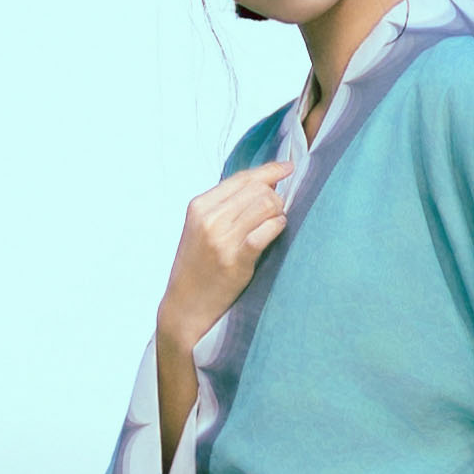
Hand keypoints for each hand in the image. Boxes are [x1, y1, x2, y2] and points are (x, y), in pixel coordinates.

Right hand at [159, 164, 290, 362]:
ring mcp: (222, 239)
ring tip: (274, 223)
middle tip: (277, 211)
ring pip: (266, 205)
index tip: (288, 167)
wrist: (185, 307)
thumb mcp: (200, 228)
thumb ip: (226, 206)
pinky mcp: (236, 260)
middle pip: (258, 189)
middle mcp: (209, 219)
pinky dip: (278, 226)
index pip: (242, 178)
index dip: (270, 170)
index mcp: (199, 206)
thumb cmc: (196, 266)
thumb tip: (265, 182)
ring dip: (278, 212)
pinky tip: (276, 231)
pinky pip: (268, 230)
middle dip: (275, 196)